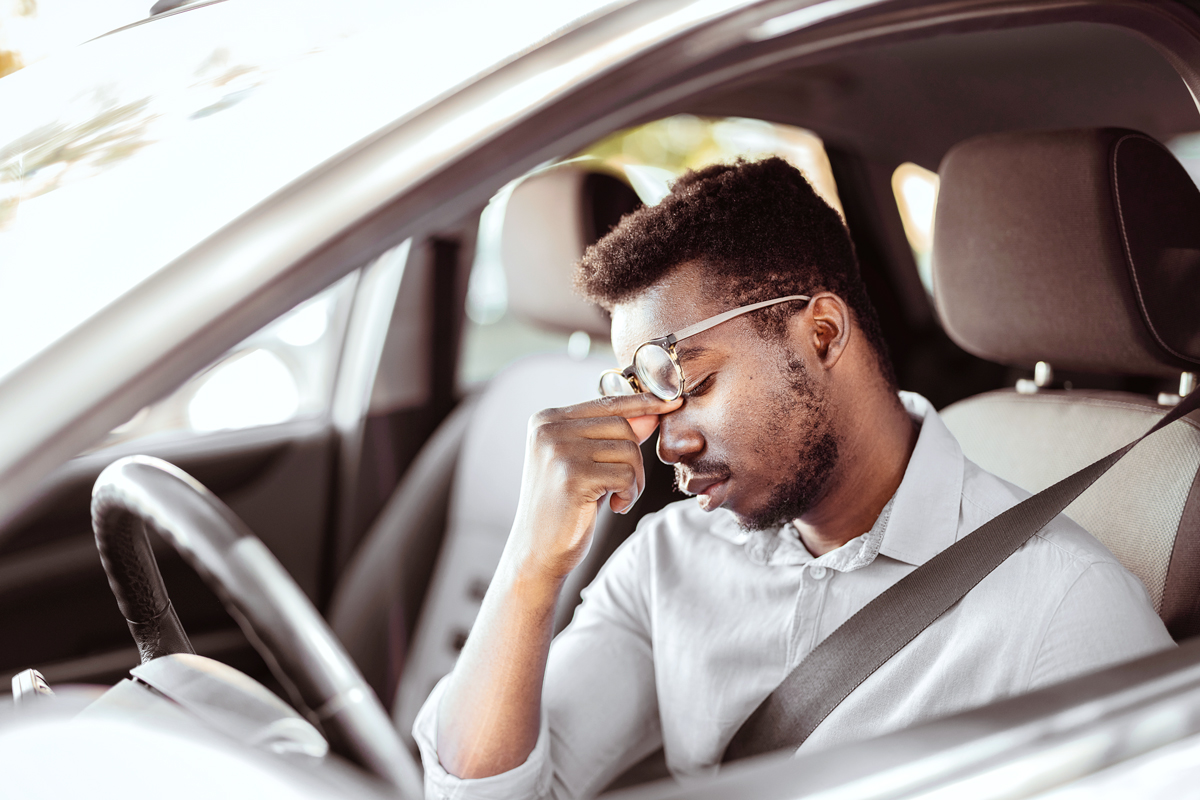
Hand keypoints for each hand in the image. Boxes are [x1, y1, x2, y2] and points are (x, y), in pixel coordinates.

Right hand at [507, 393, 681, 580]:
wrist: (537, 551)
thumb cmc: (564, 508)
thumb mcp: (586, 464)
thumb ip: (611, 437)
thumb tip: (651, 412)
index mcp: (547, 420)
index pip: (606, 402)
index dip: (642, 403)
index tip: (670, 402)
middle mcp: (549, 429)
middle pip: (622, 426)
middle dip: (635, 459)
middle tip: (625, 487)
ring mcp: (558, 450)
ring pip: (628, 449)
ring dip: (634, 480)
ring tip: (617, 498)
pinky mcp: (572, 475)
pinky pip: (625, 474)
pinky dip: (629, 493)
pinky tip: (614, 506)